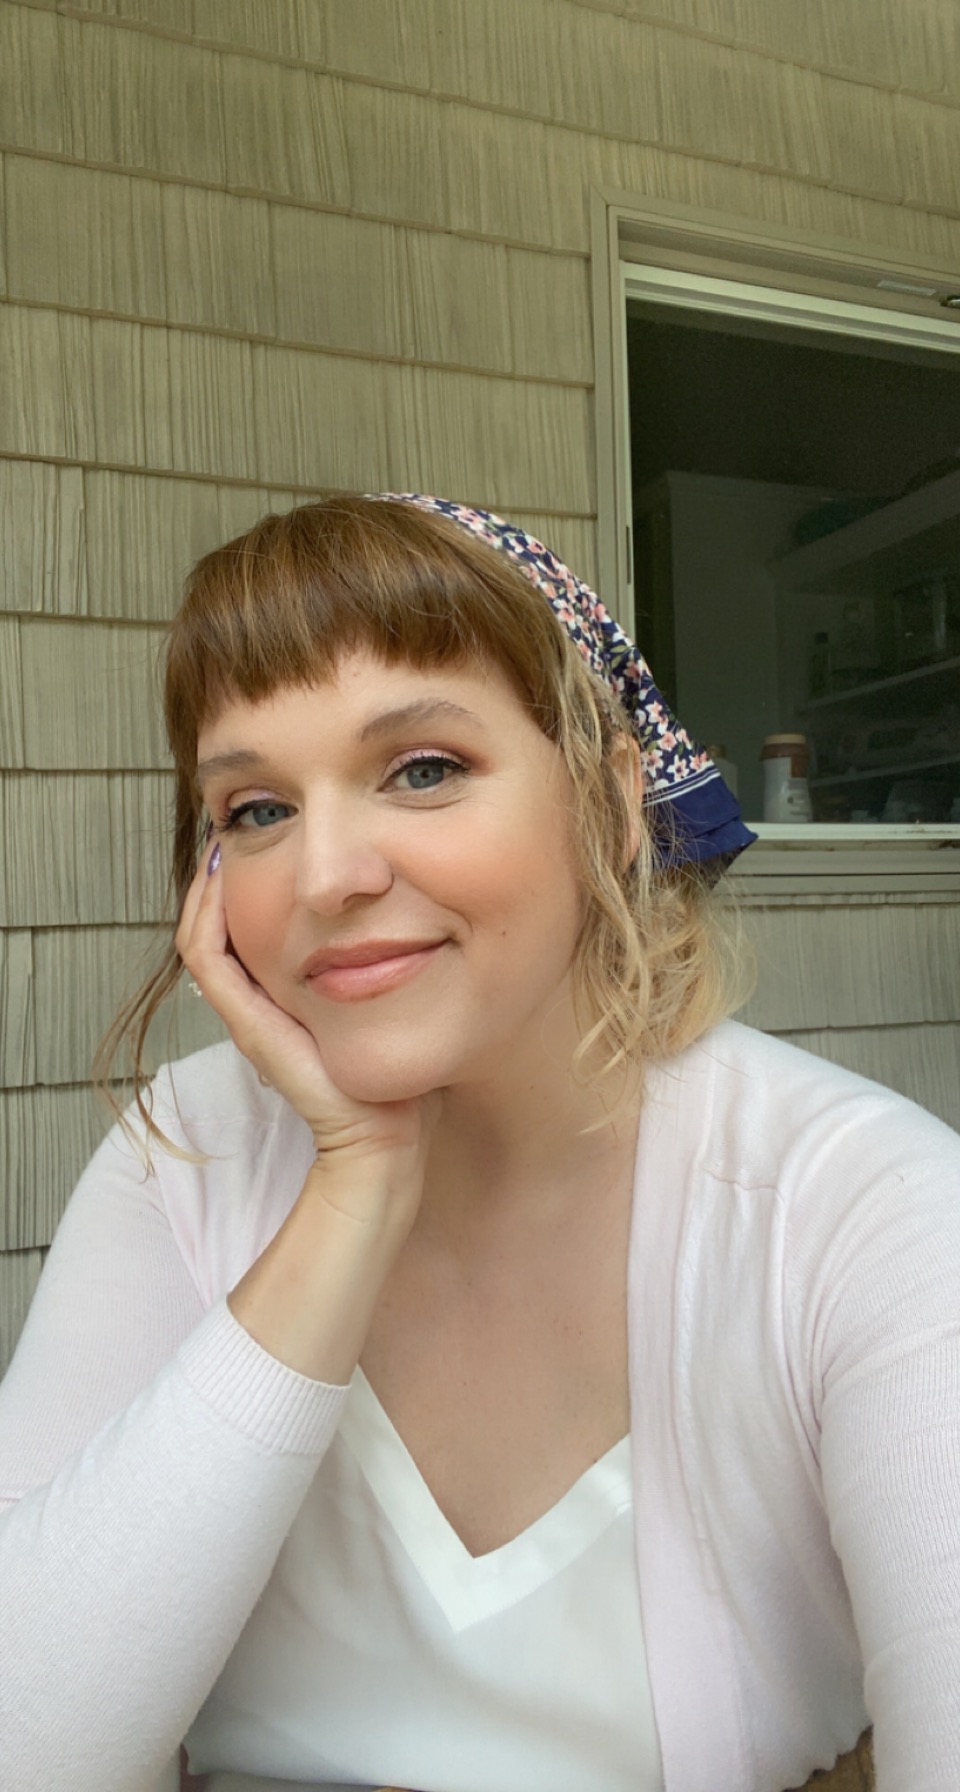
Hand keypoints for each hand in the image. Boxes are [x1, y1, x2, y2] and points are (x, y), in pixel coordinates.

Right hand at [175, 840, 439, 1168]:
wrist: (388, 1136)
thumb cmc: (401, 1076)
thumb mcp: (398, 997)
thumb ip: (395, 960)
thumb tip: (416, 910)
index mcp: (292, 993)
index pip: (256, 922)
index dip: (253, 873)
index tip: (268, 829)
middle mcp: (263, 999)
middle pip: (222, 922)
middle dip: (226, 869)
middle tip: (232, 821)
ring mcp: (250, 1012)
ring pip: (203, 932)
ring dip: (206, 883)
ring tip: (219, 834)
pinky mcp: (248, 1023)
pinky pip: (206, 958)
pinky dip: (205, 914)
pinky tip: (219, 876)